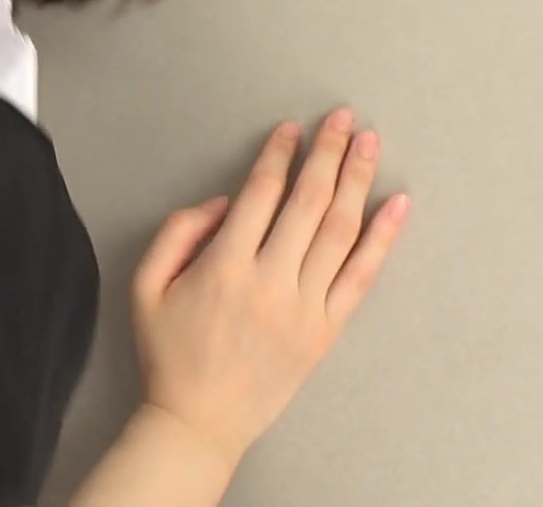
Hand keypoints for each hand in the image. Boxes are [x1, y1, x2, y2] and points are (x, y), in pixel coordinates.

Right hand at [128, 107, 410, 465]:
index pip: (261, 193)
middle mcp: (270, 282)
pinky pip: (361, 277)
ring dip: (357, 180)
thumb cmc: (168, 354)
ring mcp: (304, 308)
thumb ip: (177, 232)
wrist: (199, 422)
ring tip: (370, 144)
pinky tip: (396, 204)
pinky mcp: (325, 332)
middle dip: (329, 153)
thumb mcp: (146, 286)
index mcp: (224, 267)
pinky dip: (383, 238)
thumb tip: (226, 202)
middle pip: (308, 201)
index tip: (291, 130)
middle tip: (344, 119)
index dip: (279, 154)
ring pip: (339, 231)